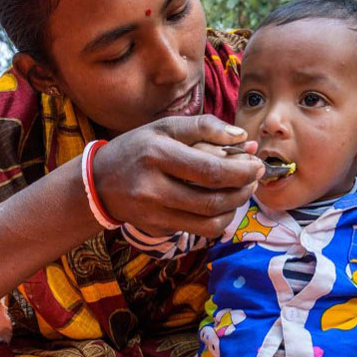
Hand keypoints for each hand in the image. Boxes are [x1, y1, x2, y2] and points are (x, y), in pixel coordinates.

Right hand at [92, 115, 264, 237]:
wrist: (99, 183)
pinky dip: (216, 219)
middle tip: (253, 180)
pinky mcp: (156, 229)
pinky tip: (220, 204)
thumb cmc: (138, 148)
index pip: (211, 170)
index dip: (242, 171)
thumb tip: (244, 138)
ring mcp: (153, 213)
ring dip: (234, 209)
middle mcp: (152, 187)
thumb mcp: (165, 127)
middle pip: (213, 200)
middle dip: (243, 191)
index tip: (257, 165)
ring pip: (209, 222)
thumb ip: (206, 127)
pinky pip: (197, 229)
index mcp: (157, 154)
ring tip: (240, 192)